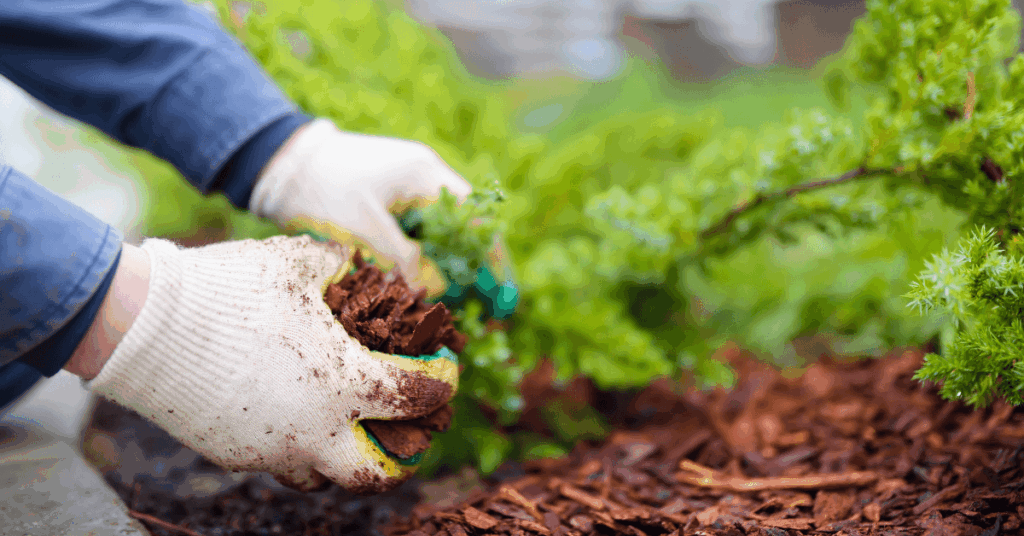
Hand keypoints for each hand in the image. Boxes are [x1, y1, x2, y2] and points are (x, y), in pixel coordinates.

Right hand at [86, 235, 457, 492]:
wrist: (146, 326)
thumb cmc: (230, 288)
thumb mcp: (297, 262)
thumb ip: (338, 265)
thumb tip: (356, 263)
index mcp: (346, 382)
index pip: (416, 397)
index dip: (441, 384)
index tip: (445, 373)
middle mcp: (316, 429)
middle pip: (377, 474)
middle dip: (403, 459)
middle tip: (409, 437)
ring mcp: (273, 449)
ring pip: (322, 476)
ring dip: (343, 457)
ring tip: (345, 431)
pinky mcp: (234, 455)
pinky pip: (276, 462)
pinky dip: (294, 446)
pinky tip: (290, 415)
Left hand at [250, 119, 471, 281]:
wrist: (279, 163)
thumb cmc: (321, 190)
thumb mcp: (364, 230)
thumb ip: (404, 260)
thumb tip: (437, 288)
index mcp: (424, 174)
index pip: (475, 216)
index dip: (492, 254)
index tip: (500, 289)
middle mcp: (423, 173)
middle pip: (463, 223)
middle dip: (474, 263)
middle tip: (485, 302)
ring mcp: (405, 182)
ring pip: (440, 228)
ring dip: (448, 261)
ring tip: (457, 299)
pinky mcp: (388, 194)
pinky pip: (417, 227)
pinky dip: (424, 253)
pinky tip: (423, 280)